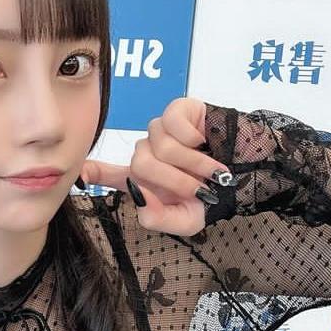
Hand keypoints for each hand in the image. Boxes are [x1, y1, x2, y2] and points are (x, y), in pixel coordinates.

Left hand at [79, 96, 230, 234]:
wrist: (249, 173)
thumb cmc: (217, 195)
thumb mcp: (188, 219)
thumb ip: (161, 219)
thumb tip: (142, 206)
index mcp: (145, 178)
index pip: (109, 173)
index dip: (93, 172)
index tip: (81, 172)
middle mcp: (149, 151)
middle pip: (139, 163)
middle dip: (173, 180)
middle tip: (199, 188)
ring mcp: (163, 130)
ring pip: (158, 146)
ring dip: (189, 162)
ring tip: (211, 170)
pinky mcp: (179, 111)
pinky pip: (171, 123)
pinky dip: (190, 138)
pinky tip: (203, 141)